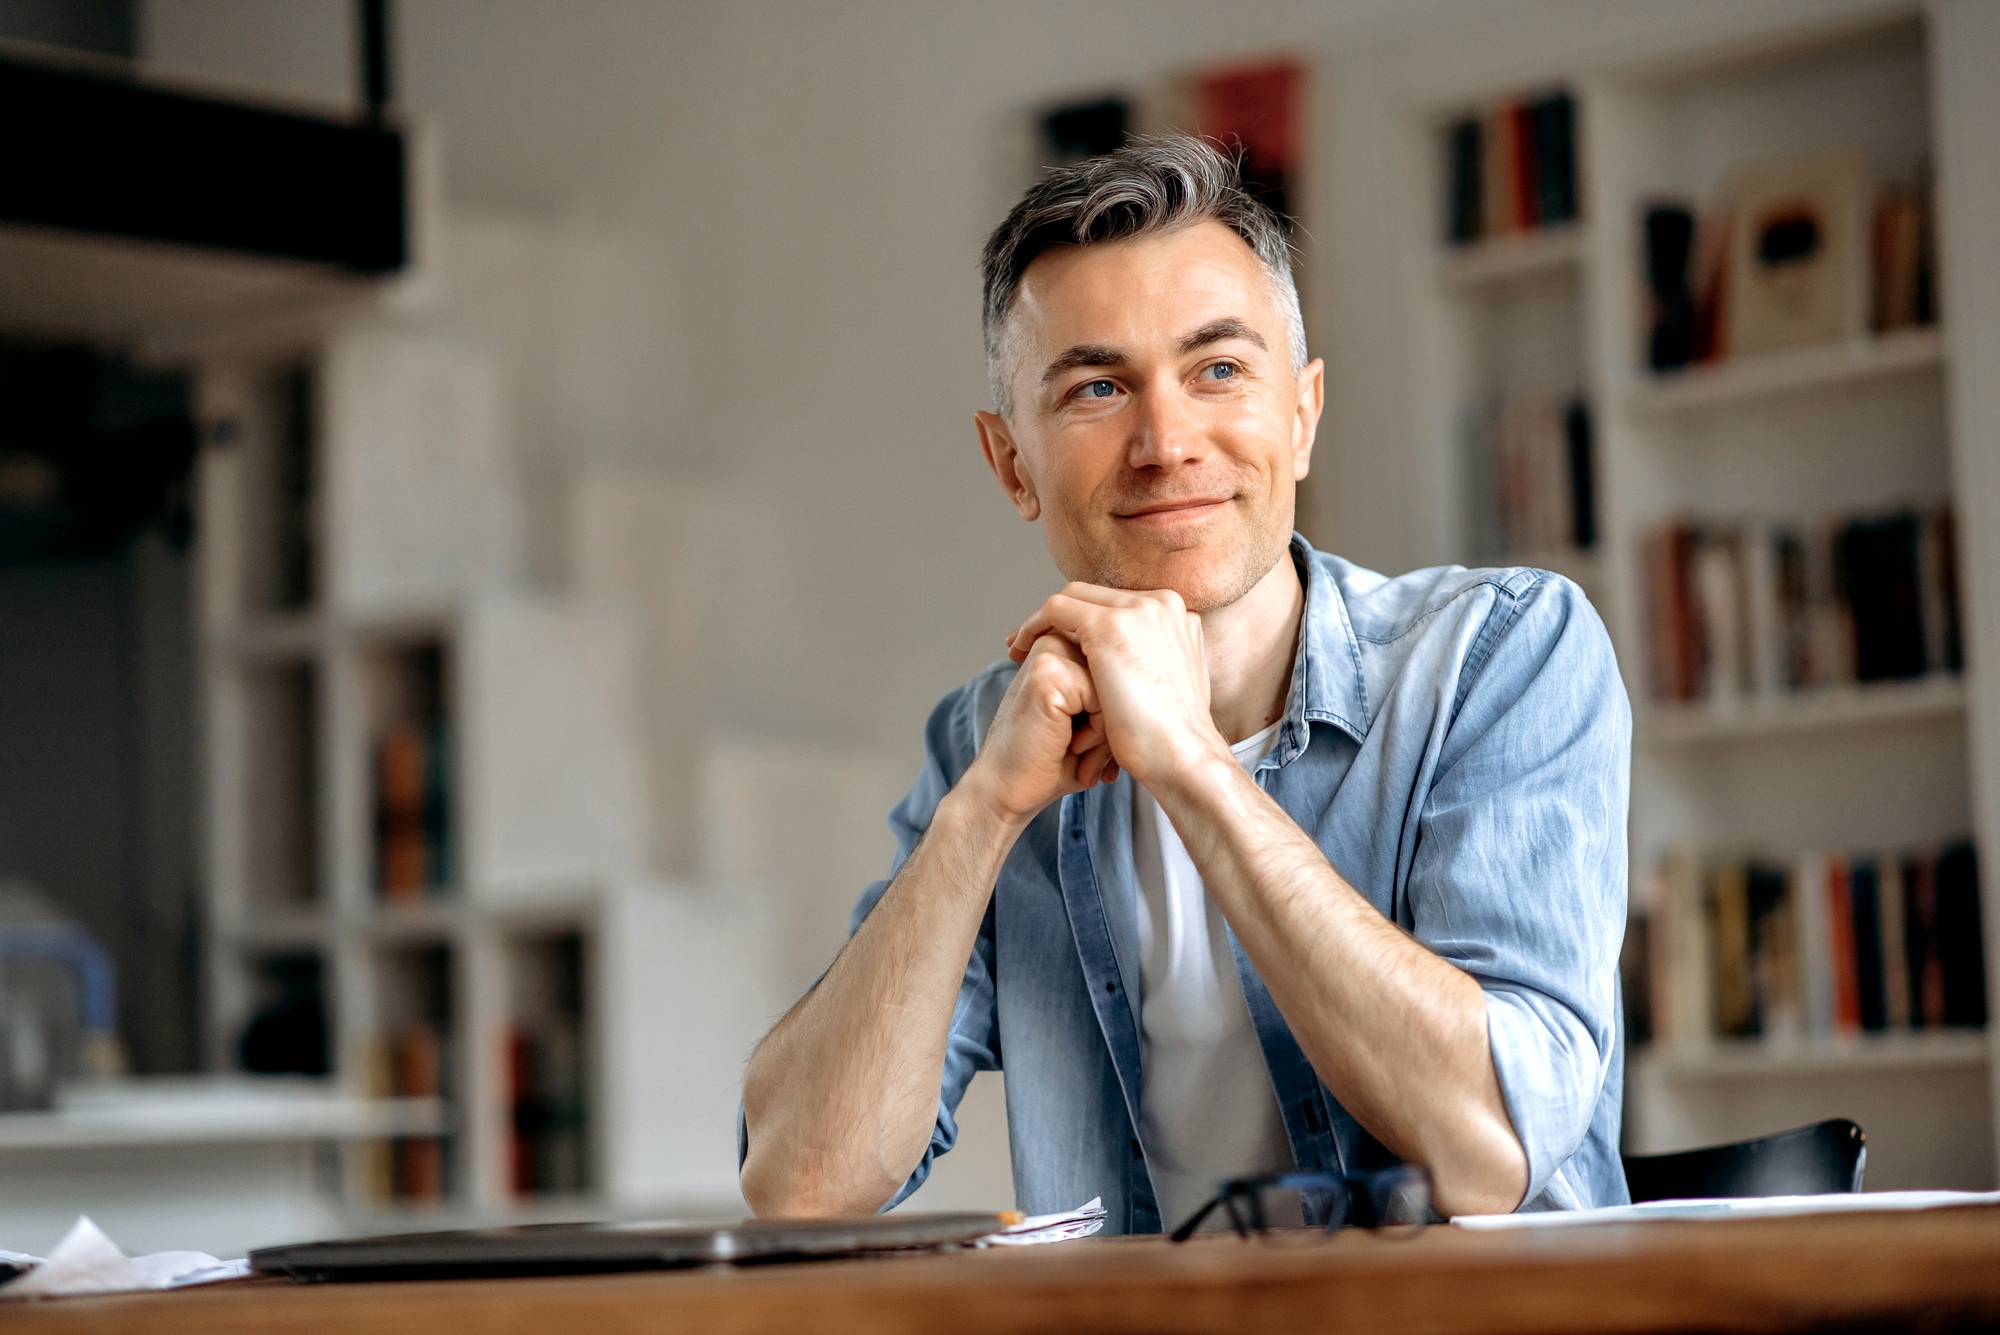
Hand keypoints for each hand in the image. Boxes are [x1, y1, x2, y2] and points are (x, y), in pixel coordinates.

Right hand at [958, 632, 1119, 826]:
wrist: (1009, 790)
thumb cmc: (1055, 760)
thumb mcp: (1094, 720)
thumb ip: (1116, 692)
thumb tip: (1167, 679)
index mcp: (1066, 646)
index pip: (1124, 669)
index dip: (1117, 712)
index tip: (1083, 738)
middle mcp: (1057, 642)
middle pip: (1123, 676)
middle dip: (1114, 721)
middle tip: (1082, 749)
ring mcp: (1050, 654)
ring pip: (1116, 688)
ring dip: (1106, 730)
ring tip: (1078, 750)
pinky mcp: (1048, 673)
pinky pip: (1103, 700)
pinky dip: (1096, 734)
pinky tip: (1071, 747)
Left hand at [1004, 584, 1228, 787]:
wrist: (1183, 759)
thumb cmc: (1173, 741)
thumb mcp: (1167, 690)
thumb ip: (1154, 665)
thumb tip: (1136, 669)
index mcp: (1179, 617)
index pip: (1120, 605)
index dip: (1085, 621)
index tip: (1061, 642)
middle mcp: (1163, 604)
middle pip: (1097, 597)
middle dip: (1061, 616)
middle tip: (1029, 640)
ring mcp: (1139, 610)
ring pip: (1075, 598)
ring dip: (1043, 621)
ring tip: (1019, 647)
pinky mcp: (1112, 625)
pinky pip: (1056, 609)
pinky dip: (1032, 625)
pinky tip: (1018, 649)